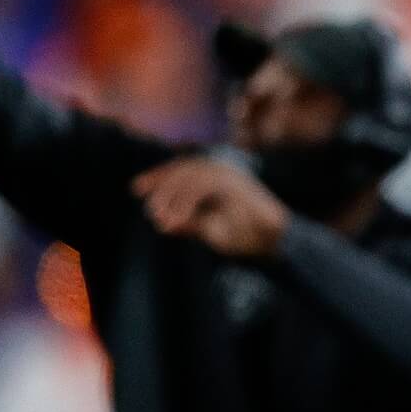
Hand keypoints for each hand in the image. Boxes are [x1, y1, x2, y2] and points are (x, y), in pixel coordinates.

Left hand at [133, 157, 290, 258]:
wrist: (274, 244)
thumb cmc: (246, 237)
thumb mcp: (209, 230)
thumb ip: (188, 223)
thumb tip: (161, 223)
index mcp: (217, 177)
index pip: (182, 168)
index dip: (158, 177)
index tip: (136, 189)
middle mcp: (225, 171)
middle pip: (185, 168)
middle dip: (162, 187)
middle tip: (150, 210)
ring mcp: (233, 176)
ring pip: (193, 176)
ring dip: (172, 196)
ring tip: (161, 218)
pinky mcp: (237, 185)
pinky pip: (204, 186)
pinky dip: (186, 203)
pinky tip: (176, 219)